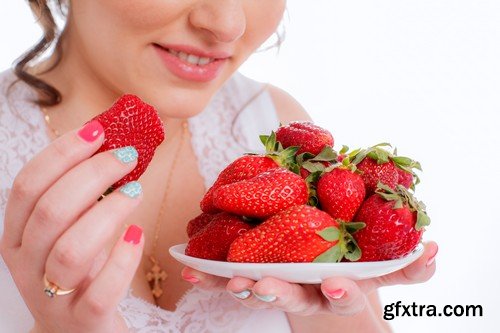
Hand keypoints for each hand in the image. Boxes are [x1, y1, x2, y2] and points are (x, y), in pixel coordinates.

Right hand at [0, 121, 143, 332]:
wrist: (76, 332)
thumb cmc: (78, 271)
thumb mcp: (67, 231)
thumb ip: (79, 197)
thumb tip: (112, 146)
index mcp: (15, 236)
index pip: (27, 186)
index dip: (61, 153)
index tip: (98, 130)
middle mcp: (25, 265)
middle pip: (50, 211)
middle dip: (92, 175)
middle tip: (127, 156)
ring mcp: (51, 296)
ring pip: (72, 249)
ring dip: (107, 212)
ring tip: (136, 192)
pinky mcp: (82, 321)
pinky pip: (101, 291)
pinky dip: (123, 259)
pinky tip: (137, 234)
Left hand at [181, 241, 437, 316]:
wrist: (323, 285)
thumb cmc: (352, 275)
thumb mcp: (382, 272)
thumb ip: (407, 265)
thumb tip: (432, 247)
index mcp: (337, 290)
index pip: (342, 296)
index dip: (341, 292)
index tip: (336, 284)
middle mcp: (306, 293)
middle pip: (292, 298)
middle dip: (278, 293)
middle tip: (263, 287)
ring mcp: (280, 287)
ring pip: (259, 291)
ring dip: (241, 286)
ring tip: (227, 279)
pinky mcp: (255, 279)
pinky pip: (230, 279)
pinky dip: (210, 275)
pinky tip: (189, 266)